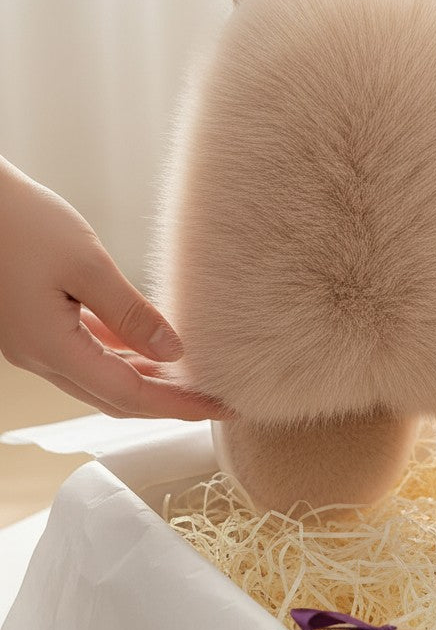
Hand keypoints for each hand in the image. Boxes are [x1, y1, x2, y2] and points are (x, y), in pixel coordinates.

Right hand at [0, 158, 228, 420]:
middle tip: (216, 398)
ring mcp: (33, 342)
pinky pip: (86, 351)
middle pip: (115, 396)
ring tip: (193, 375)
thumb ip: (130, 313)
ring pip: (100, 377)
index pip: (129, 395)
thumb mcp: (86, 265)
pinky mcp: (33, 323)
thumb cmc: (19, 222)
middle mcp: (38, 355)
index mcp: (50, 348)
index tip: (221, 406)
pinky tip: (150, 345)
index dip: (179, 404)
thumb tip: (172, 352)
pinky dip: (122, 355)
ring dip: (147, 380)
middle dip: (168, 402)